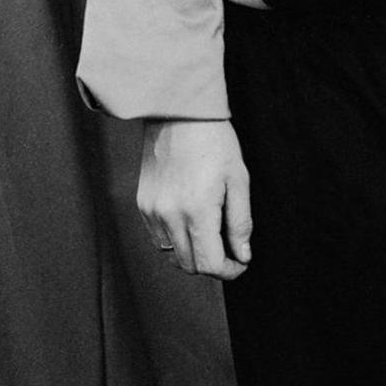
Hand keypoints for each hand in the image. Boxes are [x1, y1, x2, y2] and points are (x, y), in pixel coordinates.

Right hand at [136, 118, 252, 278]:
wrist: (178, 114)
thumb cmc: (216, 144)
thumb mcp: (239, 182)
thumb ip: (240, 223)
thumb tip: (243, 255)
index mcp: (197, 212)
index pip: (210, 264)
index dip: (230, 271)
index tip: (242, 263)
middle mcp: (169, 216)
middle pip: (190, 265)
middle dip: (213, 265)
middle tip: (231, 251)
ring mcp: (151, 211)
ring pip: (172, 254)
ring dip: (194, 254)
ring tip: (214, 234)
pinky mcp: (142, 204)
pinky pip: (159, 238)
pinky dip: (177, 240)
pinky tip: (193, 222)